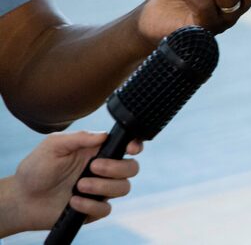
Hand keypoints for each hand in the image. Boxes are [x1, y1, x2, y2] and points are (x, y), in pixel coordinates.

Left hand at [0, 131, 142, 233]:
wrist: (22, 199)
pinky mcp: (92, 209)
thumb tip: (104, 134)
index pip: (127, 146)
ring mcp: (100, 190)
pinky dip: (91, 205)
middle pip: (132, 168)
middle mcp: (103, 170)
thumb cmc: (36, 169)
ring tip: (79, 185)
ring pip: (123, 188)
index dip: (136, 145)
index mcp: (98, 151)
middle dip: (117, 168)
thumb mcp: (53, 145)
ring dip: (104, 186)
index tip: (131, 148)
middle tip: (93, 167)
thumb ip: (79, 136)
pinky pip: (106, 209)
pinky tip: (73, 201)